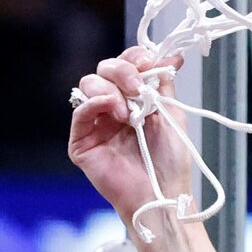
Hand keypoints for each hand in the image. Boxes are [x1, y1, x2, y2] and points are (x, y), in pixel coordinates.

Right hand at [68, 47, 191, 229]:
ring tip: (128, 113)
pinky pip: (80, 111)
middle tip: (139, 88)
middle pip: (105, 69)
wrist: (163, 195)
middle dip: (123, 71)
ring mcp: (95, 124)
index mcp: (134, 100)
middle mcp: (112, 108)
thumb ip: (163, 85)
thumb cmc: (170, 163)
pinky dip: (95, 102)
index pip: (125, 64)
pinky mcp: (82, 142)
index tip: (149, 62)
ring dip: (110, 90)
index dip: (135, 57)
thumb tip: (169, 56)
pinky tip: (113, 110)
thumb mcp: (172, 115)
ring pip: (89, 84)